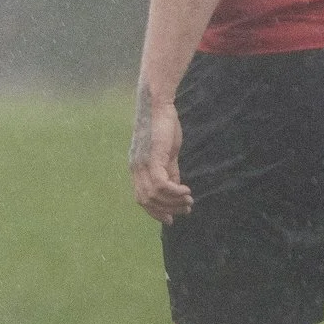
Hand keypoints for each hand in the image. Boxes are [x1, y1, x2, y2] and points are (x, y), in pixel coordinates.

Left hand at [129, 86, 189, 222]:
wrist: (157, 104)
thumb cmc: (163, 126)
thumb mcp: (167, 153)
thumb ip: (170, 171)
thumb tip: (176, 190)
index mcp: (137, 168)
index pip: (141, 198)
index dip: (155, 211)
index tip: (171, 219)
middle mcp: (135, 168)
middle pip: (146, 201)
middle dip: (166, 210)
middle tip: (186, 209)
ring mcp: (141, 164)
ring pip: (153, 195)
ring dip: (173, 202)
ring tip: (188, 200)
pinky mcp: (151, 158)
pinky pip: (160, 184)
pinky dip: (173, 192)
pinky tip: (186, 191)